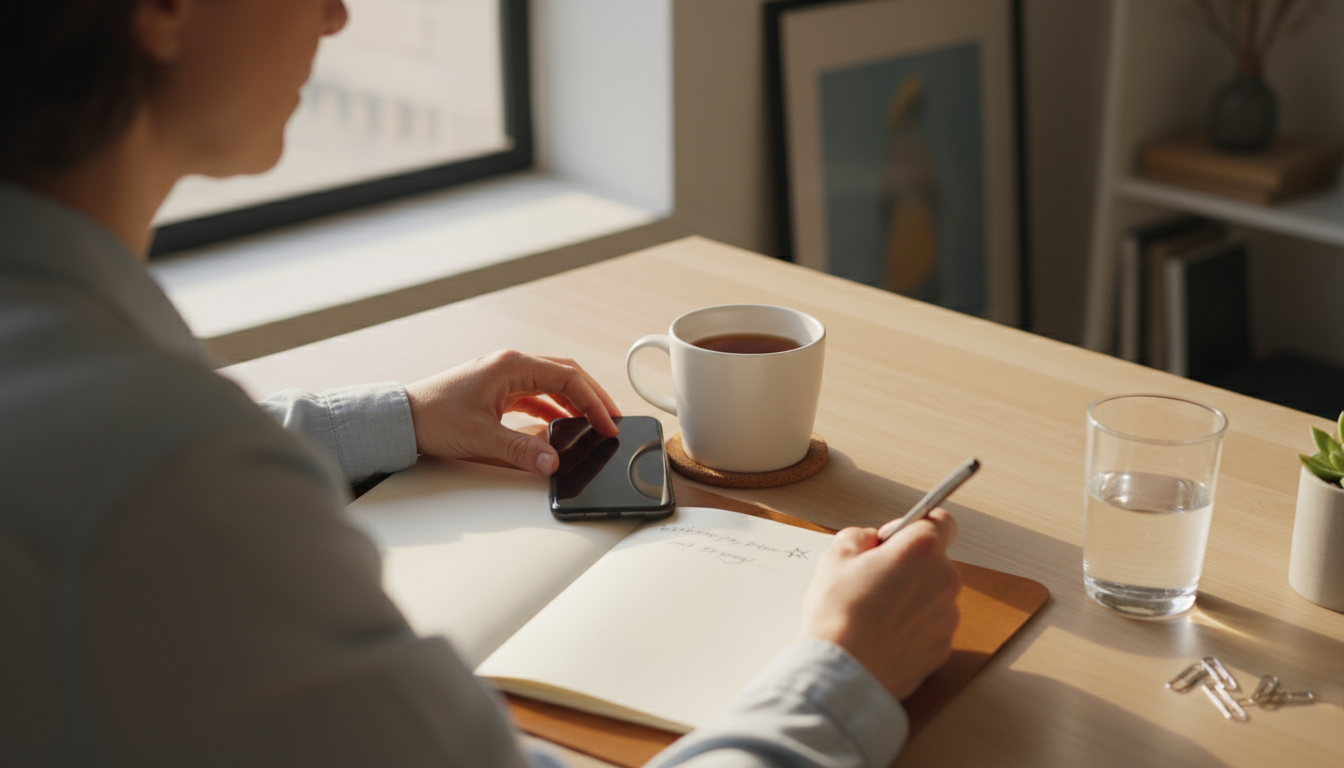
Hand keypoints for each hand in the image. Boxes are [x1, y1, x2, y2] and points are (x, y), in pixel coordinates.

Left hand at [404, 350, 620, 475]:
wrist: (400, 419)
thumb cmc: (432, 417)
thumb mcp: (480, 438)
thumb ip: (521, 450)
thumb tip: (552, 463)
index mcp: (510, 366)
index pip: (568, 378)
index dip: (594, 402)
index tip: (607, 424)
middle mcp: (510, 365)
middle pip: (566, 374)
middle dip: (592, 396)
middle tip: (612, 419)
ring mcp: (503, 376)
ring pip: (552, 382)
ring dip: (575, 401)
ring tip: (594, 422)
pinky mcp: (496, 390)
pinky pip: (536, 394)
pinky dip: (554, 407)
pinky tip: (561, 424)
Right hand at [800, 508, 960, 699]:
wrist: (842, 672)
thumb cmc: (838, 614)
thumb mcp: (836, 556)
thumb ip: (860, 537)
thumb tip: (870, 541)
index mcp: (921, 550)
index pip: (941, 521)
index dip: (915, 527)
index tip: (895, 540)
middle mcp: (944, 581)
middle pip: (934, 562)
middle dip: (908, 566)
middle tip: (873, 581)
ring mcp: (947, 618)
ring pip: (932, 597)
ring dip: (911, 599)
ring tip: (874, 614)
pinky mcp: (942, 649)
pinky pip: (929, 628)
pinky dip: (911, 629)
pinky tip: (882, 636)